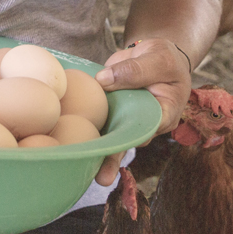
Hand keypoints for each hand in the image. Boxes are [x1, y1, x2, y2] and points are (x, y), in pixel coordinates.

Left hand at [91, 38, 192, 184]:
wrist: (150, 54)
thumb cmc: (163, 57)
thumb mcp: (158, 57)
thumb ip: (135, 69)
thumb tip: (104, 81)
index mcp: (164, 112)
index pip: (150, 127)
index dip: (134, 137)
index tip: (121, 145)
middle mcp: (144, 123)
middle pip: (127, 141)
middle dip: (113, 159)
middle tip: (101, 178)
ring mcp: (125, 120)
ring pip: (110, 139)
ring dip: (96, 155)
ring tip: (83, 173)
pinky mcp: (109, 113)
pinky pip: (97, 124)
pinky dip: (83, 133)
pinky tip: (68, 145)